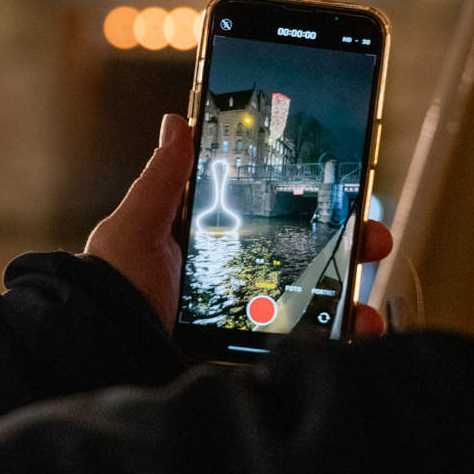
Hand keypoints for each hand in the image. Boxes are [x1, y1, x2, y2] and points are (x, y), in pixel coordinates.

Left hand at [86, 113, 394, 335]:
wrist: (100, 352)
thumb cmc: (111, 288)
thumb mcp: (134, 227)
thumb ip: (163, 179)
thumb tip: (178, 121)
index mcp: (201, 243)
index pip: (265, 215)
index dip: (307, 206)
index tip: (345, 193)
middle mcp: (225, 279)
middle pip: (298, 257)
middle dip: (344, 247)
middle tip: (373, 238)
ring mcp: (236, 318)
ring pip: (305, 303)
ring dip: (347, 298)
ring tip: (367, 300)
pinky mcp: (240, 353)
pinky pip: (293, 348)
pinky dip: (331, 343)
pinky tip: (358, 336)